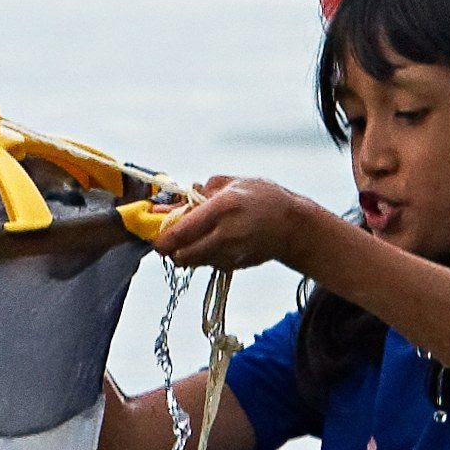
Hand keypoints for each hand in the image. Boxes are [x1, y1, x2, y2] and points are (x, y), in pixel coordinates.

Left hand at [148, 171, 336, 275]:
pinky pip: (209, 264)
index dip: (162, 238)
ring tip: (195, 236)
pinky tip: (214, 242)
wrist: (294, 227)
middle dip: (171, 250)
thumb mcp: (234, 183)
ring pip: (194, 262)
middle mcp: (225, 234)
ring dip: (187, 253)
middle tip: (170, 239)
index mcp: (222, 208)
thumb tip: (178, 199)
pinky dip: (204, 256)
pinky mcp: (236, 265)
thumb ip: (203, 191)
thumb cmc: (264, 199)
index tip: (155, 237)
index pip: (181, 231)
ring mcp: (232, 254)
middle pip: (182, 255)